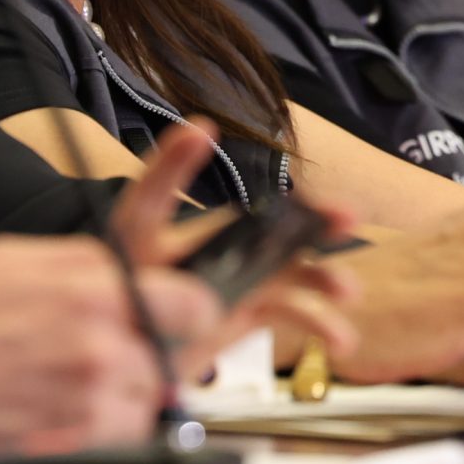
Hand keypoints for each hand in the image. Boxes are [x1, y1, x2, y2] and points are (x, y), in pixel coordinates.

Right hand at [0, 230, 221, 463]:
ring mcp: (91, 392)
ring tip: (71, 385)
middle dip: (157, 353)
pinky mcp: (77, 439)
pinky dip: (104, 429)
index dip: (183, 311)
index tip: (174, 317)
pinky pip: (125, 436)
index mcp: (89, 283)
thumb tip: (126, 269)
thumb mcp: (11, 259)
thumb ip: (82, 260)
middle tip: (122, 354)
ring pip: (152, 397)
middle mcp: (99, 336)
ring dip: (128, 393)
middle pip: (177, 353)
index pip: (190, 299)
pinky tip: (61, 413)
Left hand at [109, 121, 360, 378]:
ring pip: (298, 280)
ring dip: (327, 282)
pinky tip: (340, 338)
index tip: (336, 208)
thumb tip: (200, 126)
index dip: (307, 206)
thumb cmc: (120, 270)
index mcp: (220, 224)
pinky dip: (322, 325)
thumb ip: (165, 175)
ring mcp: (245, 286)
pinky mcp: (246, 319)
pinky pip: (290, 318)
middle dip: (325, 232)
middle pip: (292, 238)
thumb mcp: (139, 218)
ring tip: (346, 290)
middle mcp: (239, 250)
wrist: (114, 335)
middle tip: (349, 224)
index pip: (269, 207)